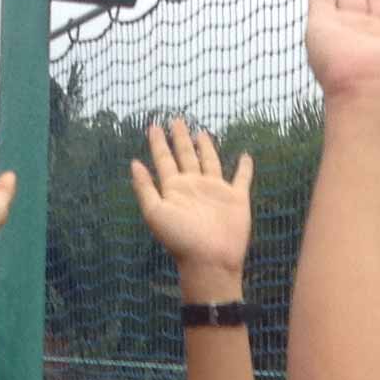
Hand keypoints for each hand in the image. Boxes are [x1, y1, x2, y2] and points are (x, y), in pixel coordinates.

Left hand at [130, 117, 254, 281]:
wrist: (209, 260)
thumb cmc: (180, 239)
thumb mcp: (155, 212)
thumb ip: (144, 188)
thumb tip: (133, 162)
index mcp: (174, 188)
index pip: (164, 159)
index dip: (158, 143)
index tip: (153, 126)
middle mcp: (194, 186)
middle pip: (185, 155)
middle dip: (180, 138)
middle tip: (176, 119)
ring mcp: (215, 191)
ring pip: (209, 162)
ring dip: (205, 147)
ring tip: (201, 132)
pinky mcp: (236, 198)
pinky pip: (242, 178)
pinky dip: (245, 167)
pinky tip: (246, 156)